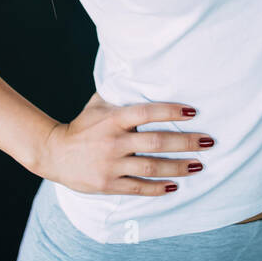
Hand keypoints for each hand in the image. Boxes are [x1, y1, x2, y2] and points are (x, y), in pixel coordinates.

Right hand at [37, 92, 212, 195]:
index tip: (193, 111)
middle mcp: (114, 141)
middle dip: (185, 142)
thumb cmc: (82, 125)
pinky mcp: (108, 184)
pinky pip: (138, 188)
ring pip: (151, 167)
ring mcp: (111, 165)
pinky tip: (175, 186)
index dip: (170, 111)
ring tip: (199, 165)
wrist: (53, 153)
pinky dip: (158, 188)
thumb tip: (142, 71)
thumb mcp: (98, 104)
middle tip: (208, 142)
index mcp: (113, 119)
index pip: (146, 113)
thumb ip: (120, 93)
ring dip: (178, 167)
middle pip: (156, 142)